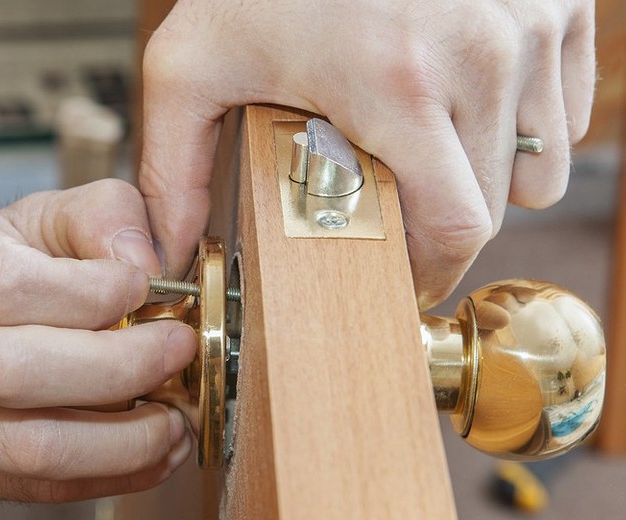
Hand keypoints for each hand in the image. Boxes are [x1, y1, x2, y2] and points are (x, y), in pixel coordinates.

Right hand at [0, 179, 196, 507]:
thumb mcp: (41, 220)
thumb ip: (103, 216)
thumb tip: (146, 263)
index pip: (6, 286)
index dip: (92, 296)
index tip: (147, 291)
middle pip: (13, 373)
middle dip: (120, 370)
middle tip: (177, 355)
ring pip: (27, 448)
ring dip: (123, 443)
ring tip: (174, 421)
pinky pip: (33, 489)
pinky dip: (107, 477)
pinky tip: (152, 454)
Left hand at [140, 0, 594, 306]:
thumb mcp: (192, 64)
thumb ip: (173, 168)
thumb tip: (171, 251)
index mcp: (397, 84)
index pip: (455, 229)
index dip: (430, 271)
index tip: (403, 278)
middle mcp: (482, 56)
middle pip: (493, 207)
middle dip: (442, 226)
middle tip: (394, 208)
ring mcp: (530, 26)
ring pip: (537, 166)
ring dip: (484, 178)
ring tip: (423, 152)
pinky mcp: (559, 5)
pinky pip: (563, 113)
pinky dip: (521, 127)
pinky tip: (460, 108)